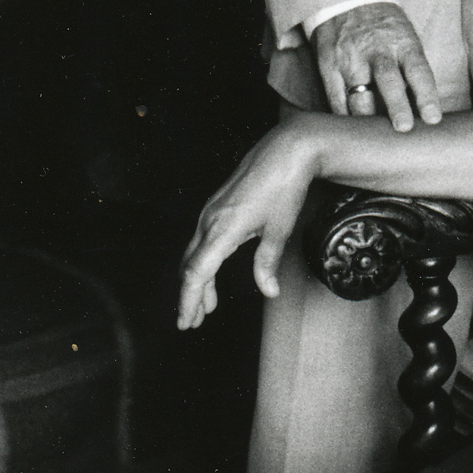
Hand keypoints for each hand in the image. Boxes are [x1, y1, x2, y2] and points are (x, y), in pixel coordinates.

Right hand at [176, 117, 319, 328]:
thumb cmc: (284, 186)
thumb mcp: (279, 230)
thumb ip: (267, 263)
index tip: (185, 321)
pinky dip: (204, 261)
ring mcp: (211, 211)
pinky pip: (202, 240)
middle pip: (190, 266)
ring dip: (198, 281)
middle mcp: (210, 220)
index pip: (196, 273)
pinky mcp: (217, 206)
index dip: (188, 300)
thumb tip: (269, 291)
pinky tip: (214, 273)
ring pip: (195, 253)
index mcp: (222, 229)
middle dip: (189, 296)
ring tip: (205, 307)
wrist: (287, 149)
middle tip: (191, 322)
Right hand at [313, 1, 440, 131]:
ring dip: (368, 120)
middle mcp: (376, 50)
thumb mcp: (406, 39)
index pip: (418, 70)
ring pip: (358, 95)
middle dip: (396, 106)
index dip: (426, 95)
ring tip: (375, 140)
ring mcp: (350, 59)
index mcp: (402, 43)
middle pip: (388, 81)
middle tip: (404, 128)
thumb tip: (424, 112)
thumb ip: (412, 72)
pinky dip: (344, 117)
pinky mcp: (328, 65)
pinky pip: (335, 98)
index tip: (433, 118)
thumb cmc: (386, 28)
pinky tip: (352, 131)